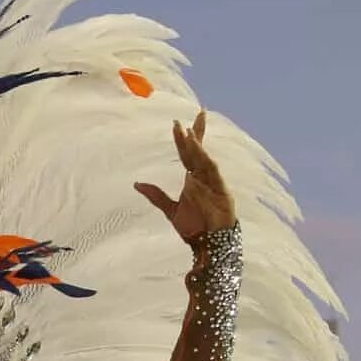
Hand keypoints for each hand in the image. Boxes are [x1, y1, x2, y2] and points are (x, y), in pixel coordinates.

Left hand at [133, 111, 236, 246]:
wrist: (208, 246)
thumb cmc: (194, 228)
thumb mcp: (171, 210)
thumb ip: (156, 195)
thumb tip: (136, 183)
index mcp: (193, 179)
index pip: (188, 154)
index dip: (183, 139)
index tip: (177, 123)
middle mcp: (205, 178)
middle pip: (200, 151)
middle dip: (198, 133)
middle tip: (198, 114)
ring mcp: (215, 184)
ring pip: (206, 161)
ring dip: (199, 147)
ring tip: (191, 132)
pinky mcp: (223, 193)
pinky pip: (214, 177)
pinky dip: (205, 168)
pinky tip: (197, 158)